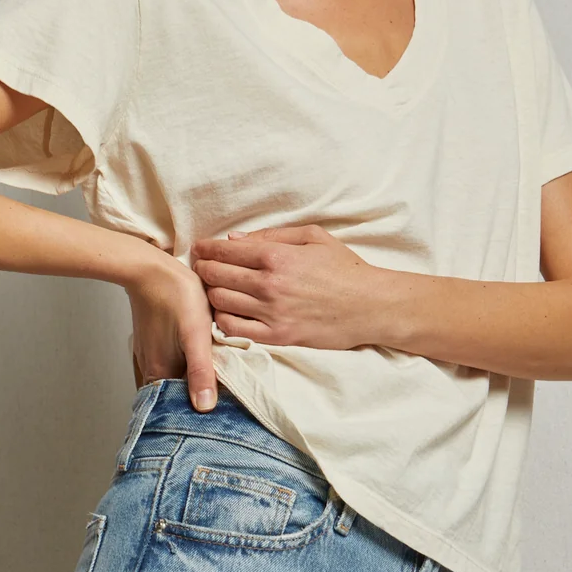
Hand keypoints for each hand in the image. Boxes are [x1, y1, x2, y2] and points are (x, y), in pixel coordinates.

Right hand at [123, 249, 218, 409]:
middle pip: (172, 395)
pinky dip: (178, 369)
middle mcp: (149, 368)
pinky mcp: (150, 341)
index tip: (217, 412)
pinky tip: (190, 360)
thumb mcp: (195, 335)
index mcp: (160, 372)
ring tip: (208, 382)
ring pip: (168, 379)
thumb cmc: (175, 296)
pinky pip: (165, 364)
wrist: (148, 268)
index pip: (179, 405)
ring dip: (185, 384)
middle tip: (216, 399)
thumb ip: (200, 372)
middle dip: (191, 400)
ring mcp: (148, 354)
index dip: (197, 411)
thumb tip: (204, 408)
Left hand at [190, 224, 381, 350]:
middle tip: (202, 268)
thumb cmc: (345, 269)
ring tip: (216, 289)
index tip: (200, 249)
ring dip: (212, 294)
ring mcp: (272, 313)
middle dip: (204, 269)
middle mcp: (269, 284)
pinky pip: (234, 329)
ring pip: (220, 302)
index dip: (206, 249)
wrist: (371, 306)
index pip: (225, 251)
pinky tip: (228, 313)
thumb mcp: (314, 237)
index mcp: (277, 256)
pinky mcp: (277, 336)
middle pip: (216, 276)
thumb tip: (235, 239)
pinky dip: (223, 320)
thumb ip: (272, 235)